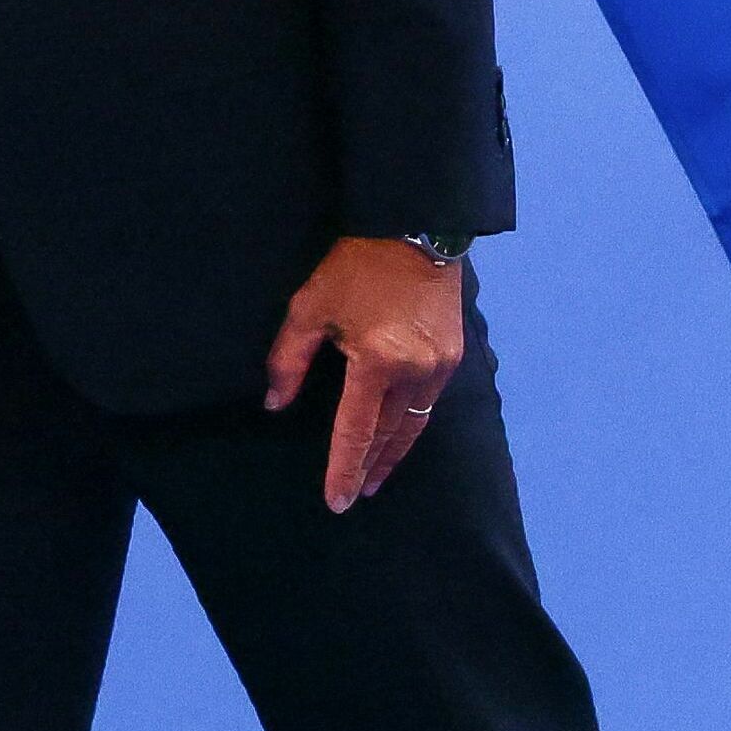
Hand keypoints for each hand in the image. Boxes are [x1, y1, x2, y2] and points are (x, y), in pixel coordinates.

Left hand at [263, 236, 467, 512]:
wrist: (414, 229)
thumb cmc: (354, 267)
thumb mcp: (310, 308)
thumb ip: (289, 361)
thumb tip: (276, 403)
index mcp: (377, 363)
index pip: (356, 431)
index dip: (344, 468)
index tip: (338, 501)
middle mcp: (415, 372)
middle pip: (389, 434)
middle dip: (371, 466)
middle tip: (357, 492)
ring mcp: (440, 365)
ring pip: (414, 423)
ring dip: (394, 451)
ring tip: (377, 473)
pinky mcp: (454, 355)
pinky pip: (430, 401)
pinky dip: (412, 422)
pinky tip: (399, 431)